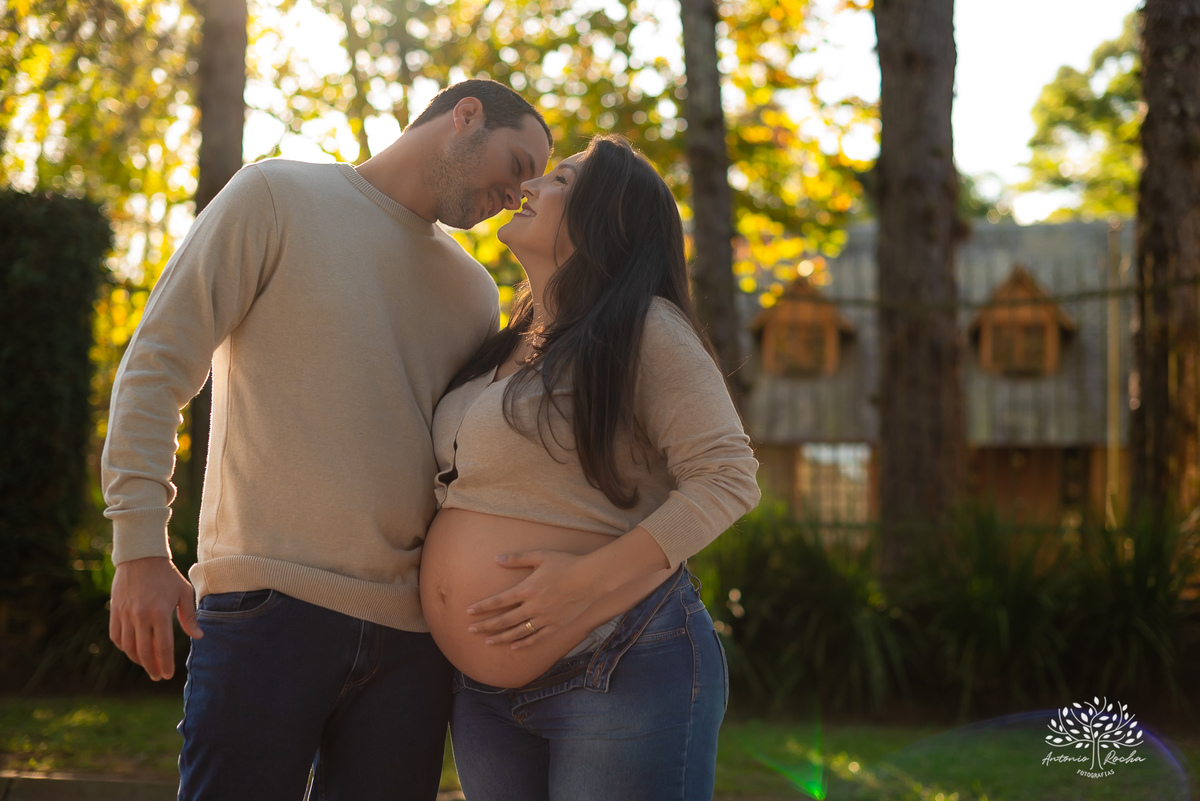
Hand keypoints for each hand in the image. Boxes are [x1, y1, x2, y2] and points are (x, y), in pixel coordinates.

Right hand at [109, 556, 202, 679]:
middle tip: (158, 676)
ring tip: (148, 664)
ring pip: (128, 647)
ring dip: (138, 660)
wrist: (140, 557)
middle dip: (152, 668)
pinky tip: (133, 650)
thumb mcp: (183, 592)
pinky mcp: (115, 611)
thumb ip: (189, 617)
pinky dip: (124, 647)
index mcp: (159, 613)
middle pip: (144, 652)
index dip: (165, 664)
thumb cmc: (166, 575)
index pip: (162, 647)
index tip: (168, 675)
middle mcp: (140, 616)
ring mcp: (125, 615)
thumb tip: (198, 637)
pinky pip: (116, 636)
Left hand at [466, 550, 597, 649]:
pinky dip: (523, 644)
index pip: (499, 601)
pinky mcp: (556, 626)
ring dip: (500, 638)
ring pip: (517, 632)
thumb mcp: (540, 556)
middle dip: (485, 626)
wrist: (592, 579)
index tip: (469, 611)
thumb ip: (517, 558)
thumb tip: (496, 559)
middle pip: (504, 620)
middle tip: (471, 631)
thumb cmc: (566, 563)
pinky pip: (536, 638)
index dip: (482, 607)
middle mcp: (533, 607)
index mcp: (527, 589)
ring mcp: (545, 619)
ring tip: (487, 642)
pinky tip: (513, 647)